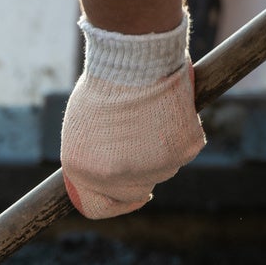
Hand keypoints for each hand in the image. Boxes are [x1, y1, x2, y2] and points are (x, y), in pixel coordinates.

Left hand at [60, 14, 204, 218]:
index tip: (126, 198)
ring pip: (162, 171)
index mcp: (83, 171)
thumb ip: (93, 158)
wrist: (135, 57)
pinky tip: (170, 112)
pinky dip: (181, 135)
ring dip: (159, 153)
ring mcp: (151, 167)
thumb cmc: (105, 85)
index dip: (113, 204)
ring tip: (151, 118)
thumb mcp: (82, 129)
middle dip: (138, 175)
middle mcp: (115, 176)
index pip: (99, 207)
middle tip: (143, 145)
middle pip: (134, 192)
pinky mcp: (182, 152)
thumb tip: (106, 174)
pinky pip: (183, 151)